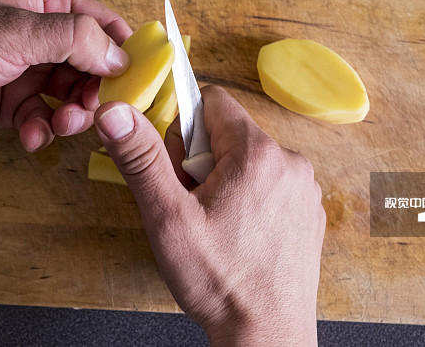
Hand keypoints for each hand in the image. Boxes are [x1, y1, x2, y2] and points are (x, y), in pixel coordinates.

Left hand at [0, 0, 130, 149]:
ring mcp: (26, 70)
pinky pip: (44, 118)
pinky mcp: (12, 103)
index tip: (139, 78)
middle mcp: (39, 34)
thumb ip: (73, 39)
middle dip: (96, 90)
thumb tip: (119, 56)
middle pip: (92, 64)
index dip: (123, 49)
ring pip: (71, 95)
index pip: (101, 21)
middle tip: (93, 110)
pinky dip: (42, 130)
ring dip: (71, 115)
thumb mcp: (15, 31)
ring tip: (59, 125)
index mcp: (43, 1)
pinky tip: (29, 135)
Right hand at [94, 86, 324, 346]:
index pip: (212, 101)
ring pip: (249, 159)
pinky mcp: (309, 211)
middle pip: (230, 132)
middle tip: (194, 206)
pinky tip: (240, 237)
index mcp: (258, 153)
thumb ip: (141, 158)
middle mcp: (290, 161)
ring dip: (226, 181)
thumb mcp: (168, 219)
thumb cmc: (219, 282)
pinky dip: (251, 199)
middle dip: (202, 160)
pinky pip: (271, 183)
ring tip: (217, 226)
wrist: (266, 337)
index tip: (178, 169)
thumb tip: (115, 111)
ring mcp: (304, 187)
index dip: (183, 130)